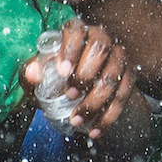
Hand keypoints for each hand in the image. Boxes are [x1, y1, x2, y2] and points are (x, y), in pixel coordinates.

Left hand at [29, 17, 134, 136]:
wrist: (80, 88)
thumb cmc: (55, 76)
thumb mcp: (41, 74)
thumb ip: (32, 73)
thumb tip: (33, 73)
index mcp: (77, 32)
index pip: (76, 31)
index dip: (70, 49)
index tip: (62, 72)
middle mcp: (101, 38)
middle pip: (100, 48)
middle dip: (85, 74)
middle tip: (70, 95)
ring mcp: (118, 56)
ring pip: (113, 75)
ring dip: (95, 101)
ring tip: (77, 119)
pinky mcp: (129, 76)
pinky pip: (123, 96)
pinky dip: (109, 116)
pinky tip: (96, 130)